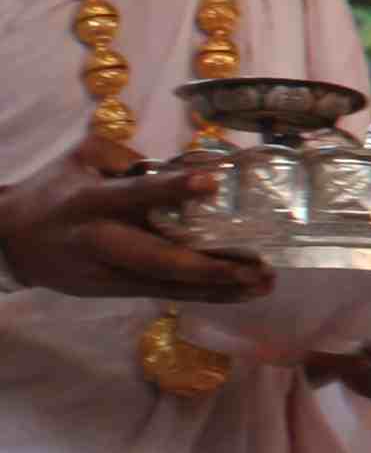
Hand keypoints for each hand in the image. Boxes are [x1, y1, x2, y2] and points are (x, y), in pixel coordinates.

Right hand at [0, 155, 270, 304]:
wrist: (10, 241)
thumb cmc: (54, 192)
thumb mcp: (83, 160)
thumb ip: (130, 158)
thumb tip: (187, 162)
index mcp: (92, 201)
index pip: (138, 194)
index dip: (175, 189)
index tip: (215, 182)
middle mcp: (102, 240)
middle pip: (159, 258)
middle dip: (211, 266)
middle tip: (259, 265)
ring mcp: (108, 272)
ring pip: (168, 284)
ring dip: (219, 287)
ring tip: (264, 283)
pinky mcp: (114, 291)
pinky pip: (163, 292)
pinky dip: (202, 294)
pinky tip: (238, 292)